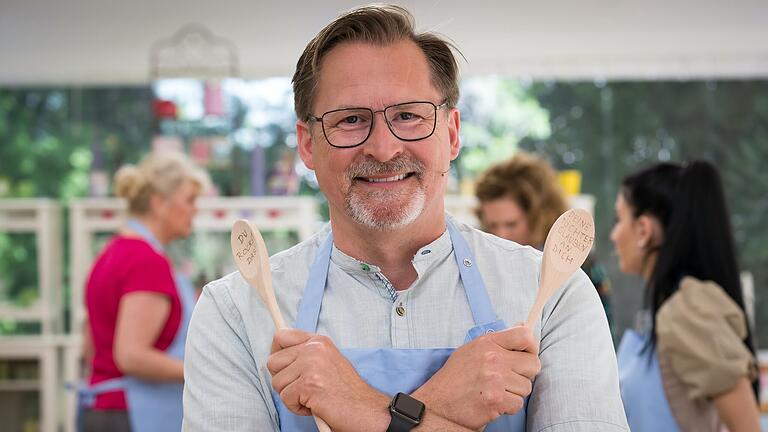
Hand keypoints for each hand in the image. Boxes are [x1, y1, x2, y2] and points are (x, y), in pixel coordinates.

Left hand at [267, 329, 388, 430]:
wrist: (365, 410)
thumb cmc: (347, 392)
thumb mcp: (328, 362)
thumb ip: (306, 355)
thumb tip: (278, 356)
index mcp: (318, 341)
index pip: (281, 336)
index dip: (276, 353)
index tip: (283, 366)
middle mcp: (314, 348)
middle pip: (272, 361)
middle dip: (283, 380)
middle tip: (301, 389)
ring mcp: (311, 364)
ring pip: (277, 382)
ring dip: (291, 396)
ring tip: (312, 398)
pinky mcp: (308, 384)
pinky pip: (285, 398)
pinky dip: (297, 408)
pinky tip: (314, 406)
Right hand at [412, 325, 539, 429]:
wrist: (438, 405)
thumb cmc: (455, 378)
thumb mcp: (472, 350)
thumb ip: (498, 341)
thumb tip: (524, 328)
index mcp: (487, 342)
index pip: (525, 335)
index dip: (532, 347)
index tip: (526, 355)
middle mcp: (492, 358)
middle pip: (533, 364)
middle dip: (524, 374)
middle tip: (509, 379)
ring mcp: (495, 379)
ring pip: (526, 387)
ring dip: (514, 393)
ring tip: (496, 391)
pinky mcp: (495, 400)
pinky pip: (518, 404)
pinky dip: (508, 407)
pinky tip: (493, 403)